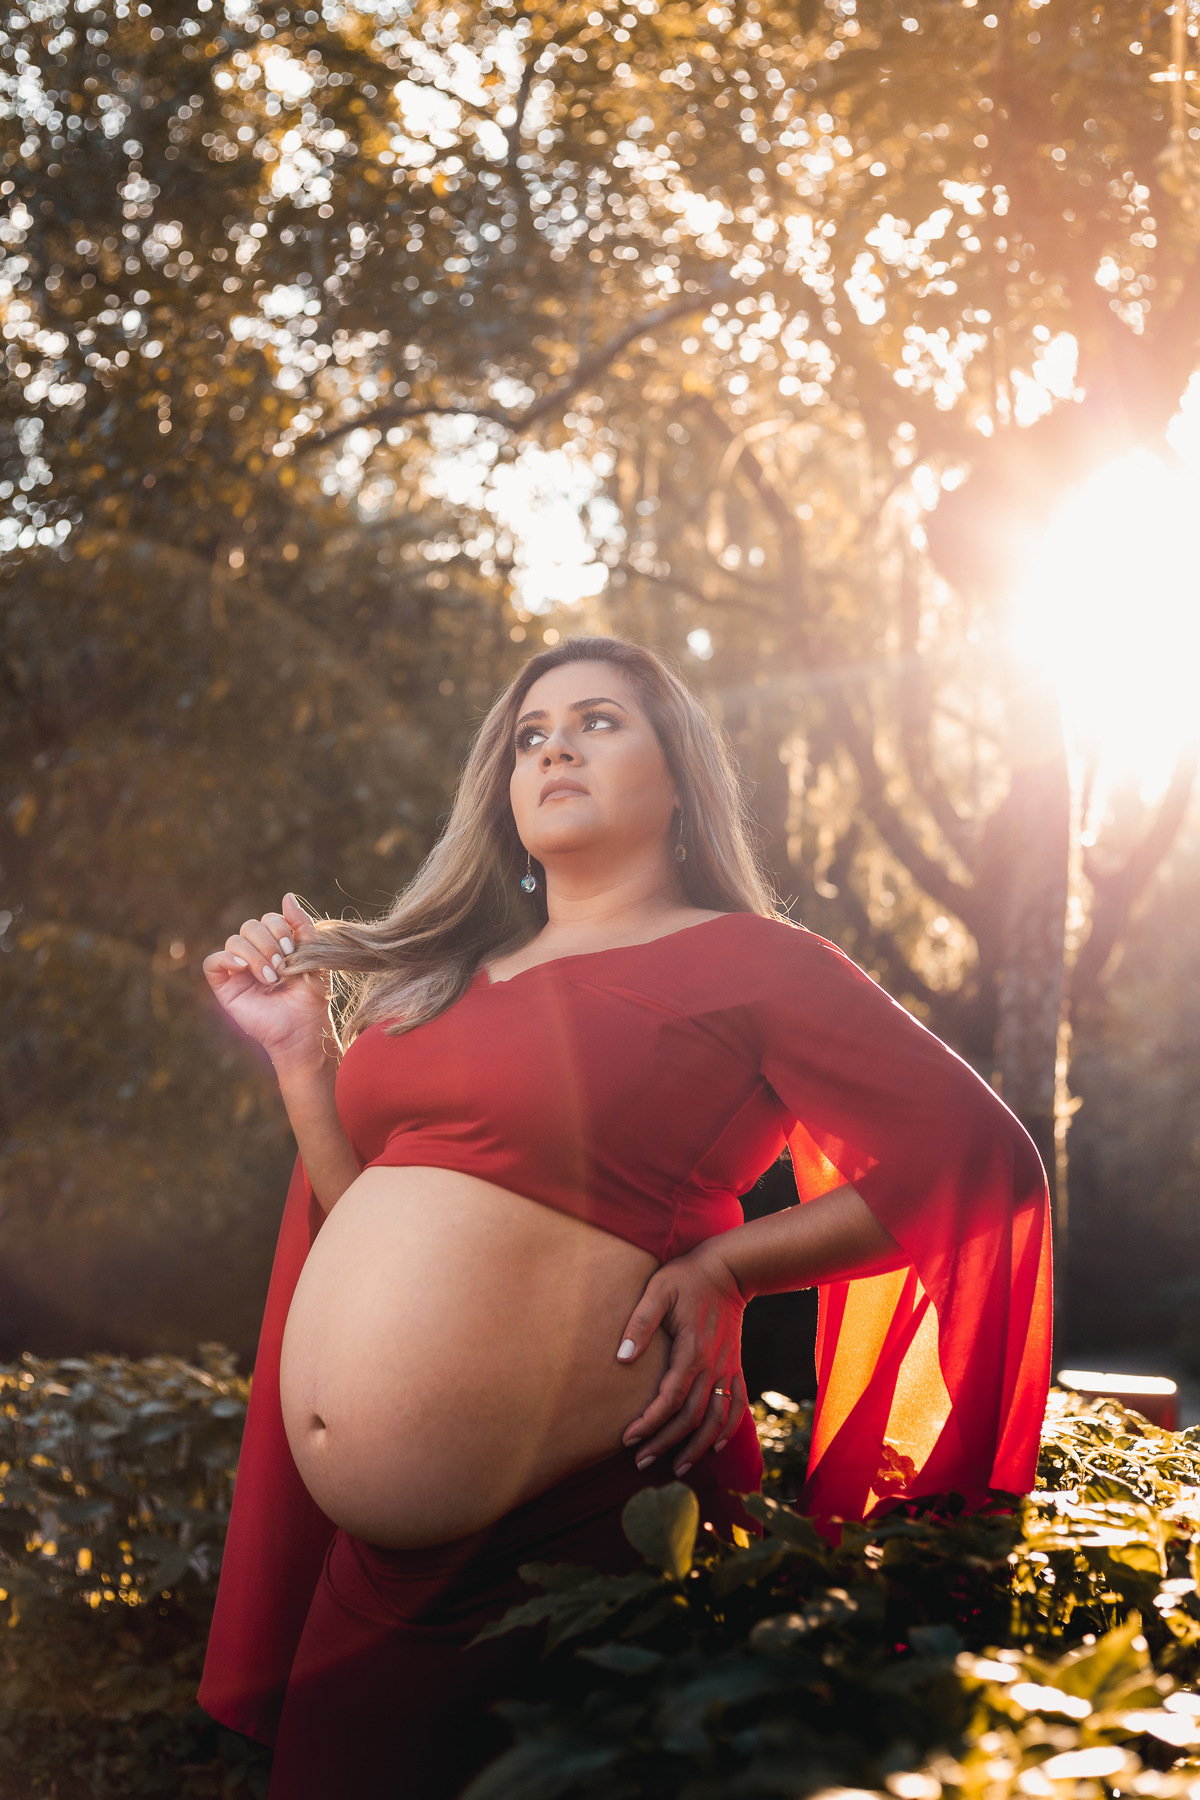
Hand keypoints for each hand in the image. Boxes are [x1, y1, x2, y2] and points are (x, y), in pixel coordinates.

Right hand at [202, 892, 333, 1072]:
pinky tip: (245, 969)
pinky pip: (212, 962)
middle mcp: (253, 954)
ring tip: (270, 977)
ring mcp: (237, 970)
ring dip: (254, 955)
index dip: (279, 928)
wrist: (303, 1029)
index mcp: (274, 944)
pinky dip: (226, 960)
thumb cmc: (310, 995)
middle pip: (249, 926)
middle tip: (281, 965)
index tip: (292, 950)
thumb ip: (302, 925)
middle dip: (267, 942)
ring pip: (233, 941)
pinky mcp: (224, 986)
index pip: (268, 919)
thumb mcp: (312, 955)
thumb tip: (287, 896)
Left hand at [615, 1242, 748, 1478]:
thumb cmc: (686, 1277)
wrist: (728, 1269)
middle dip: (665, 1443)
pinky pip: (737, 1406)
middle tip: (640, 1461)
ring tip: (678, 1468)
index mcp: (691, 1351)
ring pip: (716, 1420)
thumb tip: (621, 1357)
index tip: (627, 1439)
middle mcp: (713, 1367)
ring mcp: (727, 1369)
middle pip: (690, 1417)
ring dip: (698, 1447)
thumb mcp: (658, 1291)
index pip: (669, 1399)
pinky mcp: (735, 1368)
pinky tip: (717, 1447)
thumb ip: (640, 1323)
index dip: (648, 1423)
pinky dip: (729, 1430)